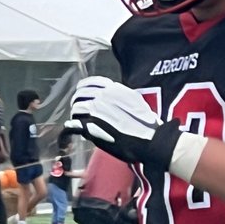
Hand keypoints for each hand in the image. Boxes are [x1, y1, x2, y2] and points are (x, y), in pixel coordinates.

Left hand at [64, 76, 180, 170]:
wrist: (150, 141)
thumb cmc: (148, 125)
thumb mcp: (137, 103)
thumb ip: (122, 97)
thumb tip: (110, 97)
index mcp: (116, 90)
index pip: (91, 82)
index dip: (83, 87)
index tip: (81, 92)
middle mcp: (104, 97)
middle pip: (80, 94)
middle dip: (77, 101)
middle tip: (78, 110)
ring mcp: (97, 111)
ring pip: (77, 108)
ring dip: (76, 114)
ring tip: (78, 121)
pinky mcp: (93, 126)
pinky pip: (76, 123)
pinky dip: (73, 125)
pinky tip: (74, 128)